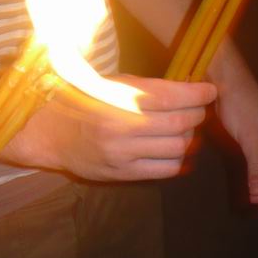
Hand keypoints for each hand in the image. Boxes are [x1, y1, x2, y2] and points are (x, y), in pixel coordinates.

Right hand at [10, 75, 216, 180]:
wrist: (47, 132)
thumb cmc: (80, 100)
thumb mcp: (108, 84)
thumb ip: (142, 88)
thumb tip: (182, 88)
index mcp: (118, 98)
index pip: (170, 96)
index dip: (196, 93)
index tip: (210, 90)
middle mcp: (122, 125)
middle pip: (179, 123)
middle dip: (197, 114)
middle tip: (201, 109)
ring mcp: (123, 153)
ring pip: (176, 148)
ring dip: (190, 138)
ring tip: (190, 130)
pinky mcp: (122, 173)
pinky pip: (164, 170)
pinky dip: (180, 161)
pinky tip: (181, 152)